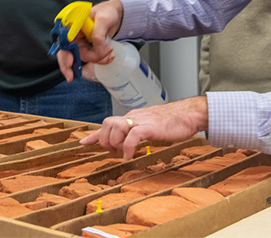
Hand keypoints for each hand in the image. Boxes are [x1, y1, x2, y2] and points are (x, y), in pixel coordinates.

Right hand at [56, 0, 122, 81]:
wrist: (116, 15)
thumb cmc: (107, 12)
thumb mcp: (103, 19)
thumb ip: (98, 35)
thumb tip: (97, 50)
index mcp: (72, 26)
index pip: (64, 42)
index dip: (64, 55)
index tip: (69, 64)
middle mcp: (74, 35)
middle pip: (67, 53)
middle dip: (71, 66)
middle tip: (72, 77)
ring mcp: (81, 43)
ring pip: (83, 58)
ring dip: (97, 59)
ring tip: (110, 52)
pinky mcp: (89, 48)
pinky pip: (91, 58)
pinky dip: (100, 60)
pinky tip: (109, 57)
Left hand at [81, 97, 209, 159]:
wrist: (188, 114)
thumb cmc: (172, 121)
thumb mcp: (149, 126)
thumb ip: (137, 131)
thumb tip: (128, 141)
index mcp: (132, 117)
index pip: (107, 123)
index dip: (94, 134)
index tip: (83, 143)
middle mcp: (133, 117)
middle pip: (106, 124)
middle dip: (105, 141)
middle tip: (115, 152)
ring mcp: (141, 121)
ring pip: (115, 127)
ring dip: (115, 144)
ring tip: (124, 153)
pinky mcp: (150, 127)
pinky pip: (132, 136)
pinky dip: (127, 148)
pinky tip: (130, 156)